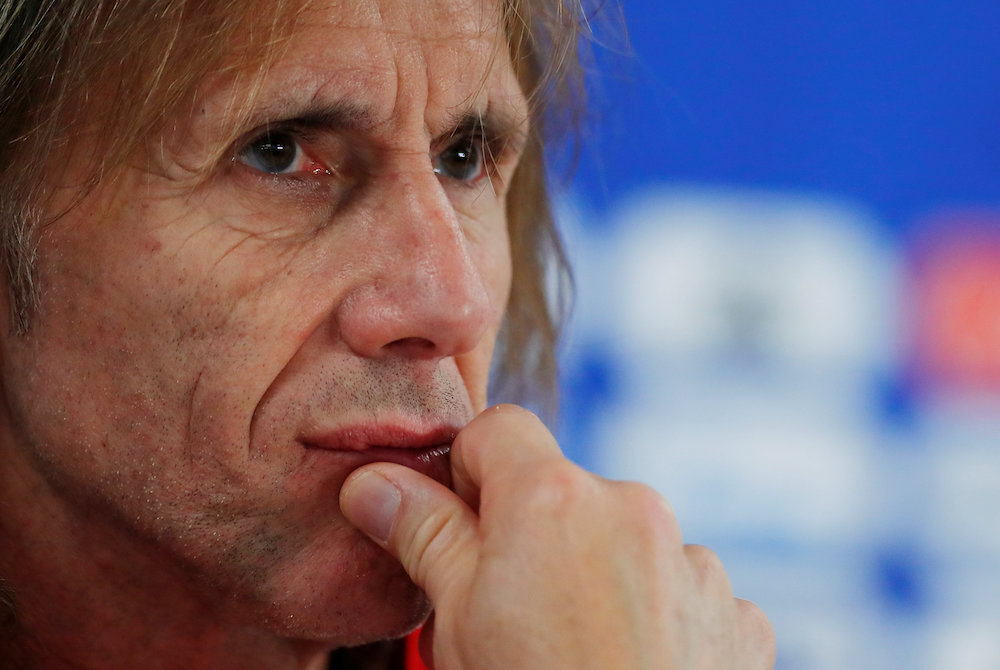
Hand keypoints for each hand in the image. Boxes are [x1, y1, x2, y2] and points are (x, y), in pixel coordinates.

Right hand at [340, 404, 774, 668]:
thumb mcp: (456, 623)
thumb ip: (422, 535)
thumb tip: (372, 482)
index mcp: (554, 498)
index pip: (498, 429)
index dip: (467, 472)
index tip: (457, 525)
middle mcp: (634, 509)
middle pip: (565, 490)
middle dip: (535, 533)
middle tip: (511, 611)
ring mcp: (695, 564)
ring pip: (626, 542)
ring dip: (599, 576)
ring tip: (576, 652)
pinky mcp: (736, 616)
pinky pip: (683, 590)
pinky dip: (658, 616)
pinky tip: (633, 667)